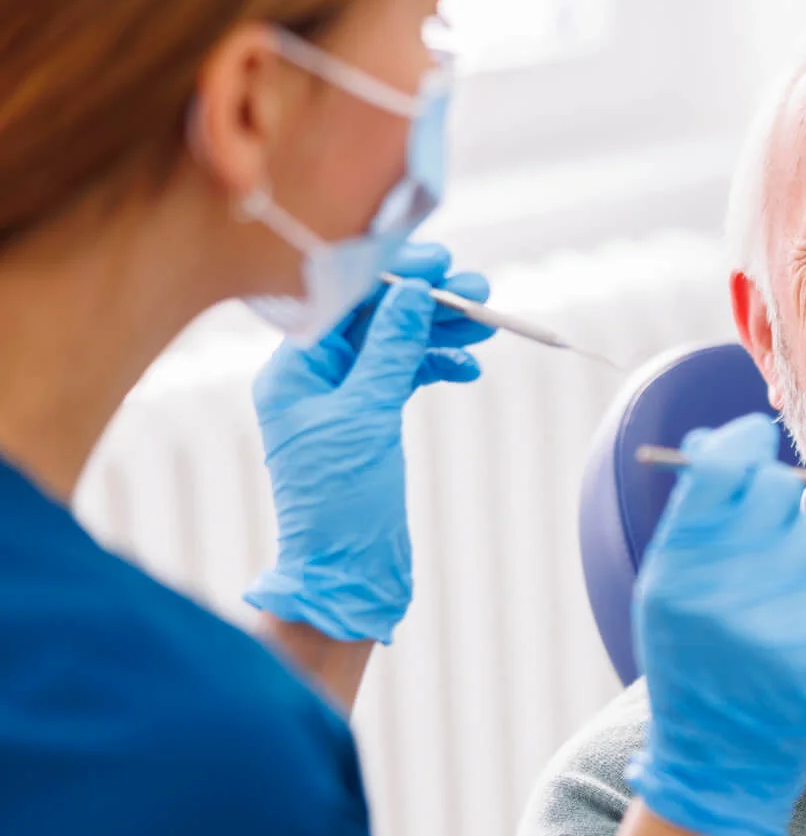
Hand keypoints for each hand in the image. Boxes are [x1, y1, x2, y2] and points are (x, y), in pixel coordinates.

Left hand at [245, 242, 494, 643]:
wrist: (346, 575)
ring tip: (484, 326)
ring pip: (394, 347)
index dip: (391, 275)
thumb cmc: (341, 503)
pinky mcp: (368, 423)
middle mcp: (311, 379)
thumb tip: (413, 294)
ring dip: (438, 333)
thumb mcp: (367, 418)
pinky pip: (402, 378)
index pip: (342, 301)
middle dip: (425, 304)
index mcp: (292, 371)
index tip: (438, 260)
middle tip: (477, 290)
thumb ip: (390, 352)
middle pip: (373, 320)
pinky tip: (466, 367)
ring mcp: (341, 401)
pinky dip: (434, 368)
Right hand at [625, 415, 805, 835]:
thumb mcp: (669, 589)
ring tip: (779, 588)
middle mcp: (719, 590)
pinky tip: (803, 621)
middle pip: (777, 492)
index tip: (754, 439)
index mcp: (674, 568)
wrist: (718, 756)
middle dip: (778, 500)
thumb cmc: (694, 659)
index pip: (719, 469)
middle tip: (767, 528)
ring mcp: (772, 618)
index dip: (742, 446)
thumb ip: (696, 518)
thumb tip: (722, 439)